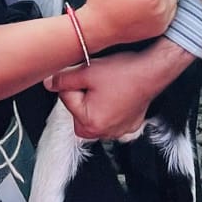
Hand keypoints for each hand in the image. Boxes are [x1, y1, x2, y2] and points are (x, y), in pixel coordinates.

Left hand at [47, 38, 191, 139]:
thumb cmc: (124, 71)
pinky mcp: (130, 125)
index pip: (67, 100)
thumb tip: (49, 83)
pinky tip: (118, 93)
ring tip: (107, 85)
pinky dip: (111, 107)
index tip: (85, 74)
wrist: (153, 69)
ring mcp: (119, 131)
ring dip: (95, 103)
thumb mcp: (87, 71)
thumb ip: (63, 79)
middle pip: (79, 114)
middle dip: (81, 97)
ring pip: (95, 116)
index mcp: (90, 123)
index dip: (72, 83)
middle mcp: (104, 132)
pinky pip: (112, 118)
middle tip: (94, 80)